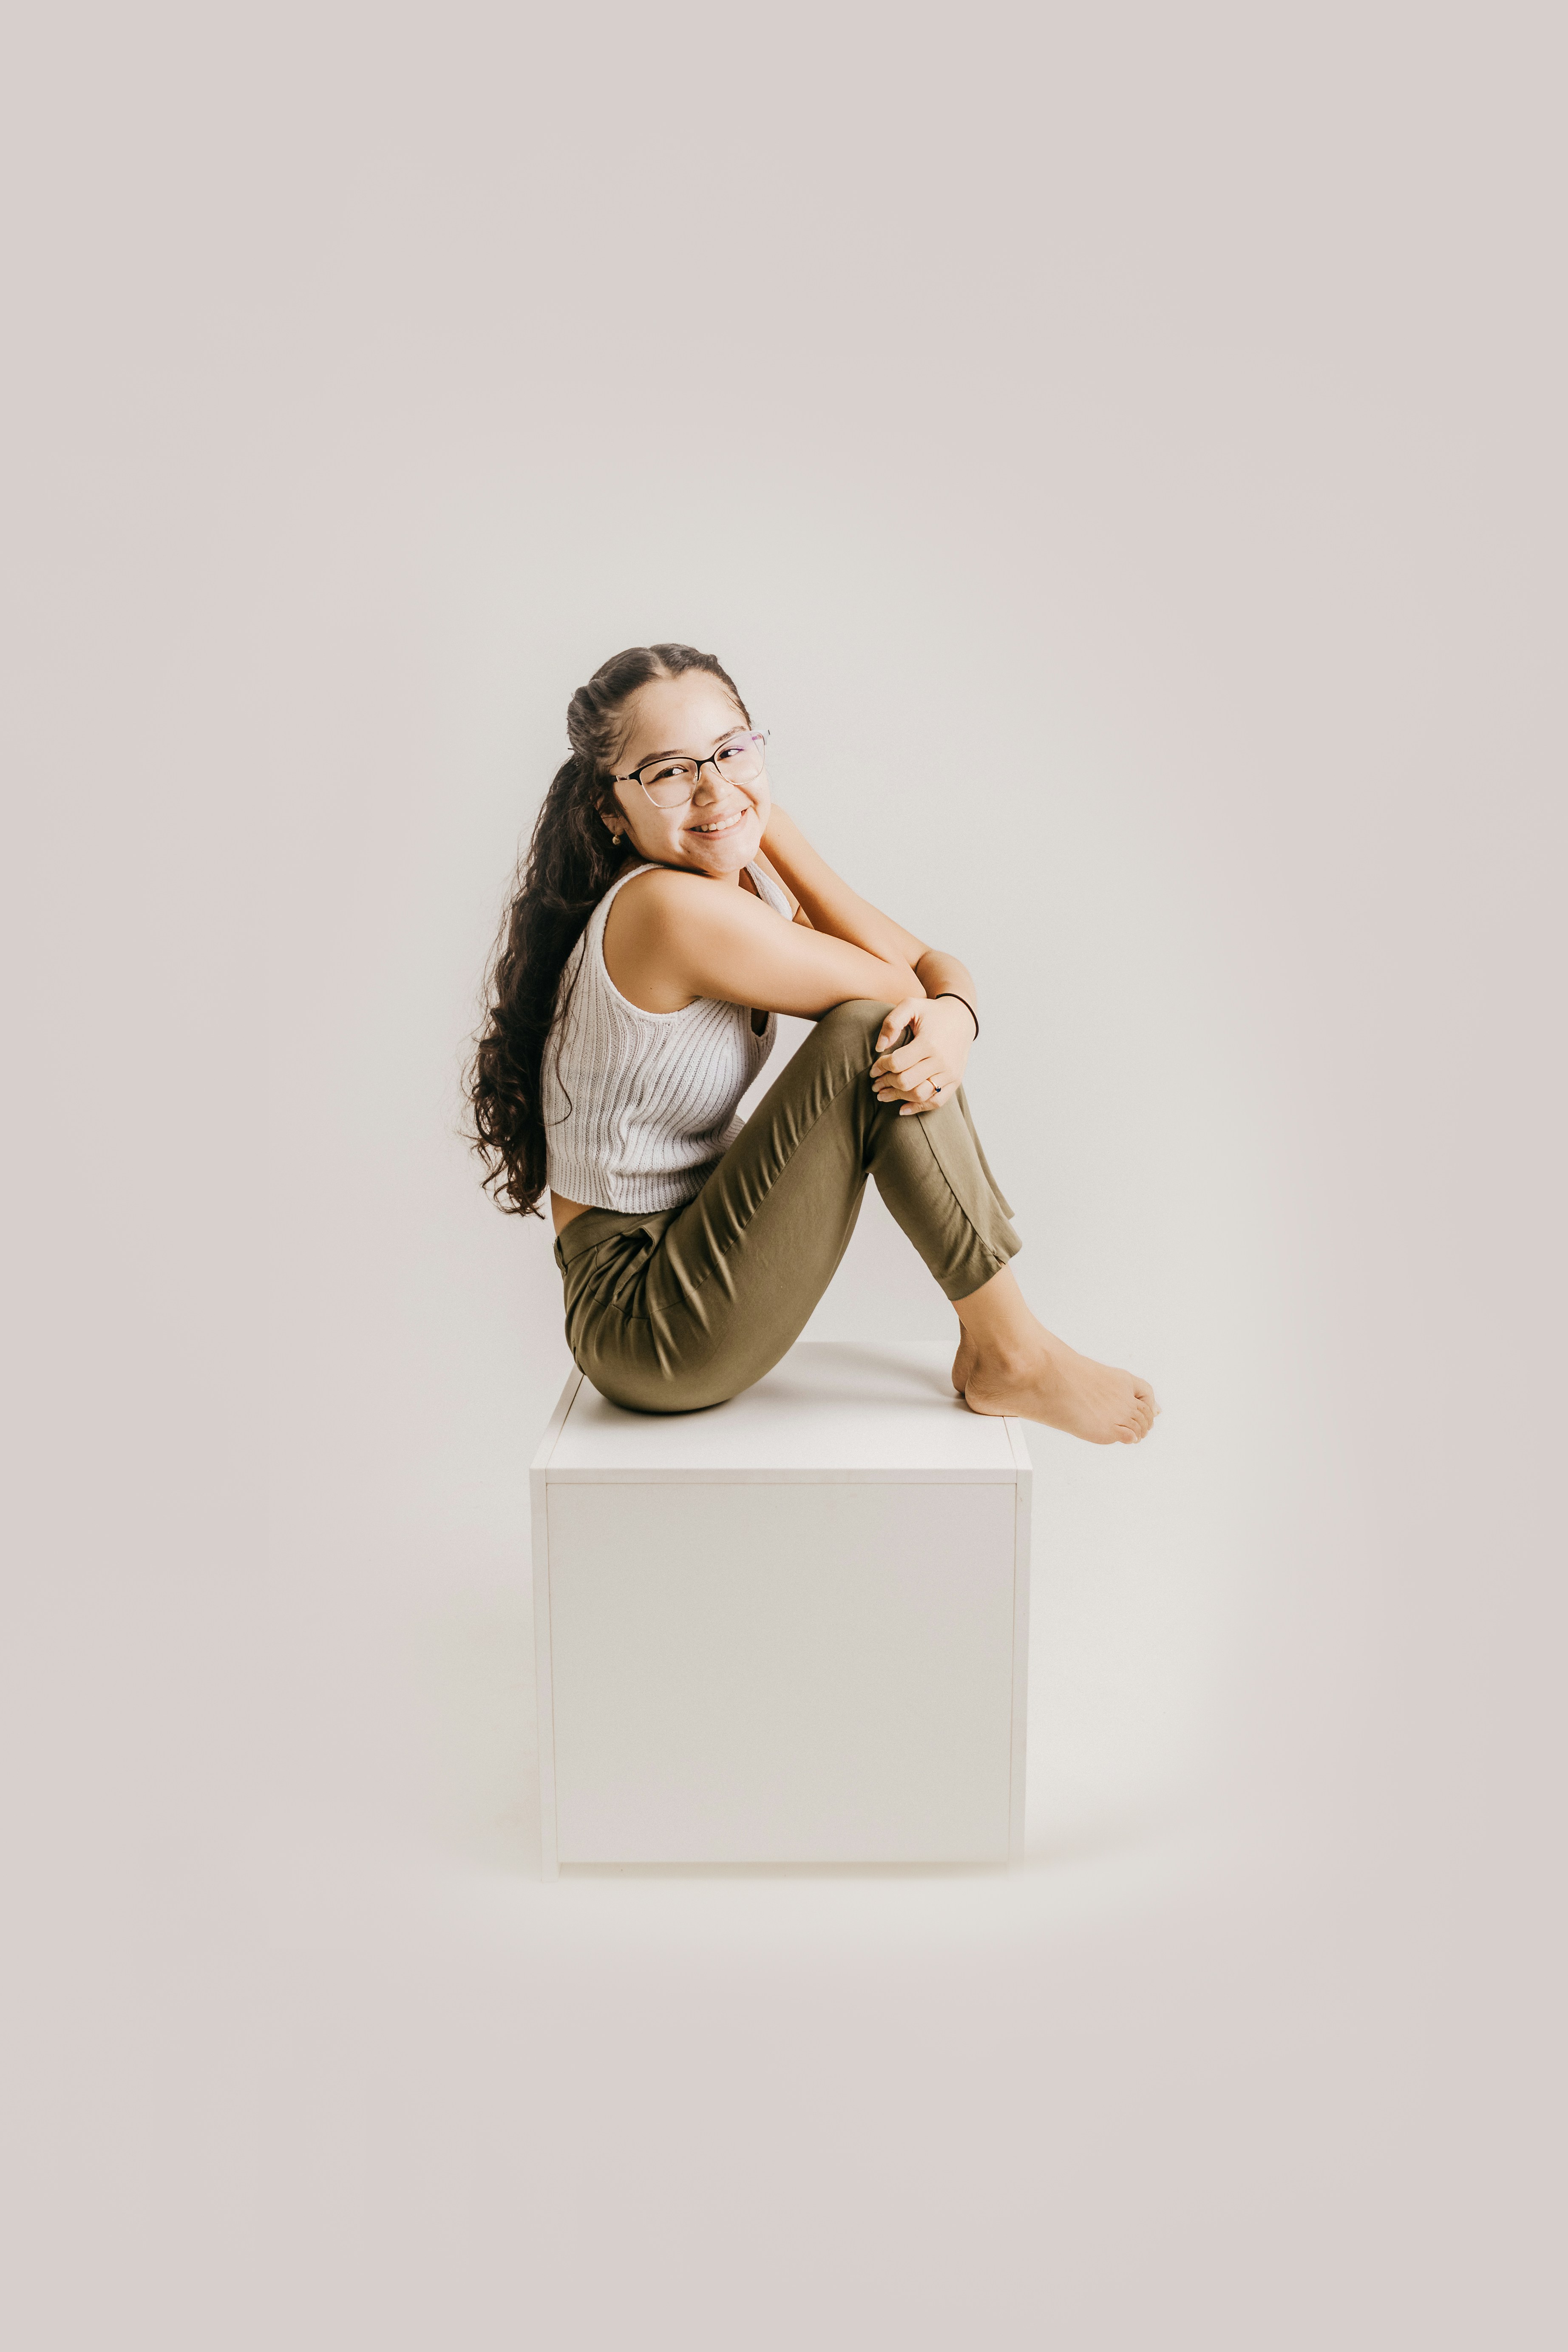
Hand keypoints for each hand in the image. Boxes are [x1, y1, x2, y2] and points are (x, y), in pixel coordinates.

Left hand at [871, 995, 975, 1114]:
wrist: (961, 1018)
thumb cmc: (931, 1012)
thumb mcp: (910, 1005)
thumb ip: (891, 1022)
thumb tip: (879, 1047)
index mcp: (928, 1043)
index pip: (897, 1063)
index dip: (880, 1067)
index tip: (873, 1068)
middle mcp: (941, 1061)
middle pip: (906, 1082)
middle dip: (886, 1083)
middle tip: (875, 1083)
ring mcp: (950, 1073)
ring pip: (919, 1095)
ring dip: (897, 1097)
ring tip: (882, 1095)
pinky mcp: (955, 1080)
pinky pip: (936, 1101)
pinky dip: (918, 1108)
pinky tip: (901, 1108)